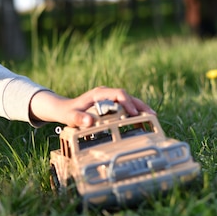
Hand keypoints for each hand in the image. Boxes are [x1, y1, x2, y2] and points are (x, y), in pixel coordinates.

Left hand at [29, 87, 155, 127]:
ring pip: (128, 101)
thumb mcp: (70, 116)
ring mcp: (109, 98)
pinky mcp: (110, 104)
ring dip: (140, 108)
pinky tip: (142, 121)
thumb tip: (89, 122)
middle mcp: (106, 94)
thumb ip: (78, 119)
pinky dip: (134, 112)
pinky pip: (125, 106)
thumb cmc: (67, 112)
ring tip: (152, 118)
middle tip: (152, 115)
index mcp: (99, 94)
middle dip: (140, 105)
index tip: (134, 114)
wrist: (64, 108)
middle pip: (127, 96)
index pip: (118, 94)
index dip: (128, 103)